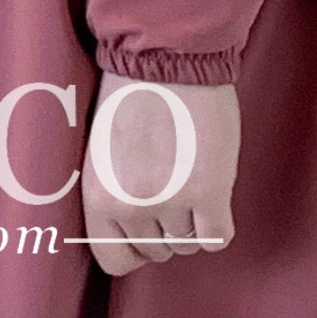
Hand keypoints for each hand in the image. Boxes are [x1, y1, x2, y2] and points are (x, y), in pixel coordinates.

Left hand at [81, 76, 239, 277]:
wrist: (169, 57)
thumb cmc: (134, 94)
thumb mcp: (102, 152)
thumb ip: (114, 195)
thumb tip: (133, 230)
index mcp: (98, 195)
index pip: (113, 260)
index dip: (135, 250)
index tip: (147, 231)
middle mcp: (130, 205)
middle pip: (157, 251)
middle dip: (168, 227)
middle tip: (175, 188)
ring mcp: (170, 201)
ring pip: (188, 244)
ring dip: (194, 220)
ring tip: (192, 180)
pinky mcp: (209, 191)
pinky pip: (217, 238)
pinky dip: (218, 225)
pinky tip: (215, 198)